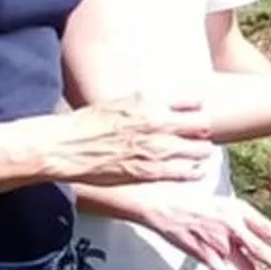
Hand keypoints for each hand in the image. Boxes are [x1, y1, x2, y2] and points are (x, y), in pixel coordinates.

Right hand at [42, 94, 215, 186]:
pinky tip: (193, 170)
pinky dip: (194, 171)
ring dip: (201, 151)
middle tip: (198, 133)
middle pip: (202, 124)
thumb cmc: (88, 123)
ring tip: (198, 153)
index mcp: (150, 101)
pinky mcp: (151, 172)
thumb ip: (144, 101)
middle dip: (203, 129)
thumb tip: (158, 98)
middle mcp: (158, 122)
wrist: (68, 146)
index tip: (195, 110)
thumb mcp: (120, 101)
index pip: (194, 97)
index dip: (198, 105)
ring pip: (200, 149)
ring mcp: (157, 148)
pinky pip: (187, 172)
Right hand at [121, 191, 270, 269]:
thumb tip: (252, 238)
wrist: (161, 203)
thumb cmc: (190, 202)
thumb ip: (237, 222)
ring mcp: (218, 239)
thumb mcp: (221, 204)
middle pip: (262, 248)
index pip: (269, 229)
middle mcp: (232, 224)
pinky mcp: (203, 252)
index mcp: (238, 209)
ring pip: (245, 263)